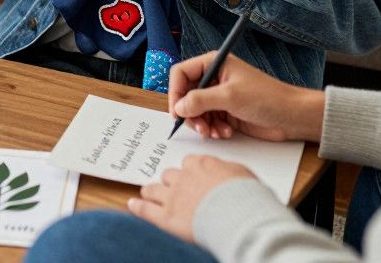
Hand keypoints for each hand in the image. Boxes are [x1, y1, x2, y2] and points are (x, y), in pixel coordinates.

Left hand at [128, 156, 255, 242]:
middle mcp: (183, 178)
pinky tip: (133, 204)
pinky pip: (145, 209)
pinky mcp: (166, 218)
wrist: (239, 217)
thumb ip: (227, 171)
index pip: (189, 163)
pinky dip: (138, 207)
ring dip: (152, 191)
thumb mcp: (242, 175)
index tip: (191, 176)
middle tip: (173, 188)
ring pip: (153, 189)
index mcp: (202, 165)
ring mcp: (172, 197)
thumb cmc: (247, 198)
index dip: (190, 171)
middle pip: (169, 175)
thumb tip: (224, 173)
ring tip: (149, 193)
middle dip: (171, 181)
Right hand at [169, 52, 324, 141]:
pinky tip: (225, 133)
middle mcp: (214, 78)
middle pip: (185, 94)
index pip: (180, 74)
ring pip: (195, 111)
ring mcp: (219, 96)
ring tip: (214, 132)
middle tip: (199, 127)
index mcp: (214, 64)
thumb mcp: (230, 97)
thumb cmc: (268, 98)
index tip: (177, 111)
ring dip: (202, 124)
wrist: (292, 117)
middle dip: (190, 113)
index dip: (175, 92)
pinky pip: (207, 121)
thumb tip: (179, 107)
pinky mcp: (225, 112)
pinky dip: (212, 129)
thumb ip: (200, 100)